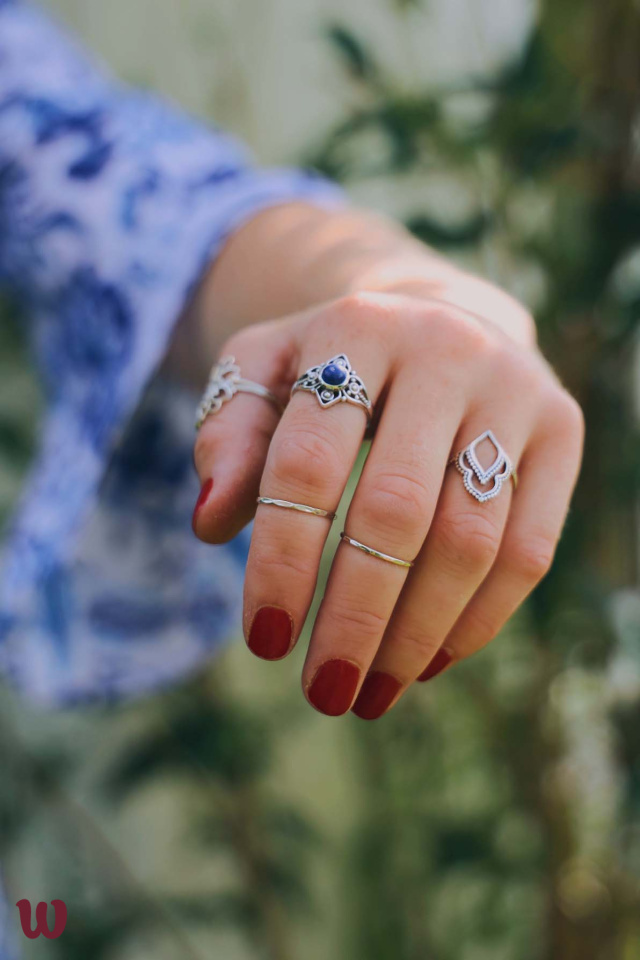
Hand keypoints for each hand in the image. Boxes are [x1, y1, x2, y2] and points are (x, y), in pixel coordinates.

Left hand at [192, 289, 583, 718]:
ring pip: (470, 540)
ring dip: (417, 634)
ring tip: (372, 693)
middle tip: (324, 692)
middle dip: (355, 617)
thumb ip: (229, 436)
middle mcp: (447, 349)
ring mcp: (516, 390)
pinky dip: (478, 621)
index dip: (282, 561)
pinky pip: (529, 549)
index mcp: (356, 329)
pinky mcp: (563, 430)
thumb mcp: (264, 371)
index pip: (307, 465)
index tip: (266, 642)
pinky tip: (428, 660)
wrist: (438, 319)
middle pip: (396, 511)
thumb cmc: (334, 362)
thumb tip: (209, 522)